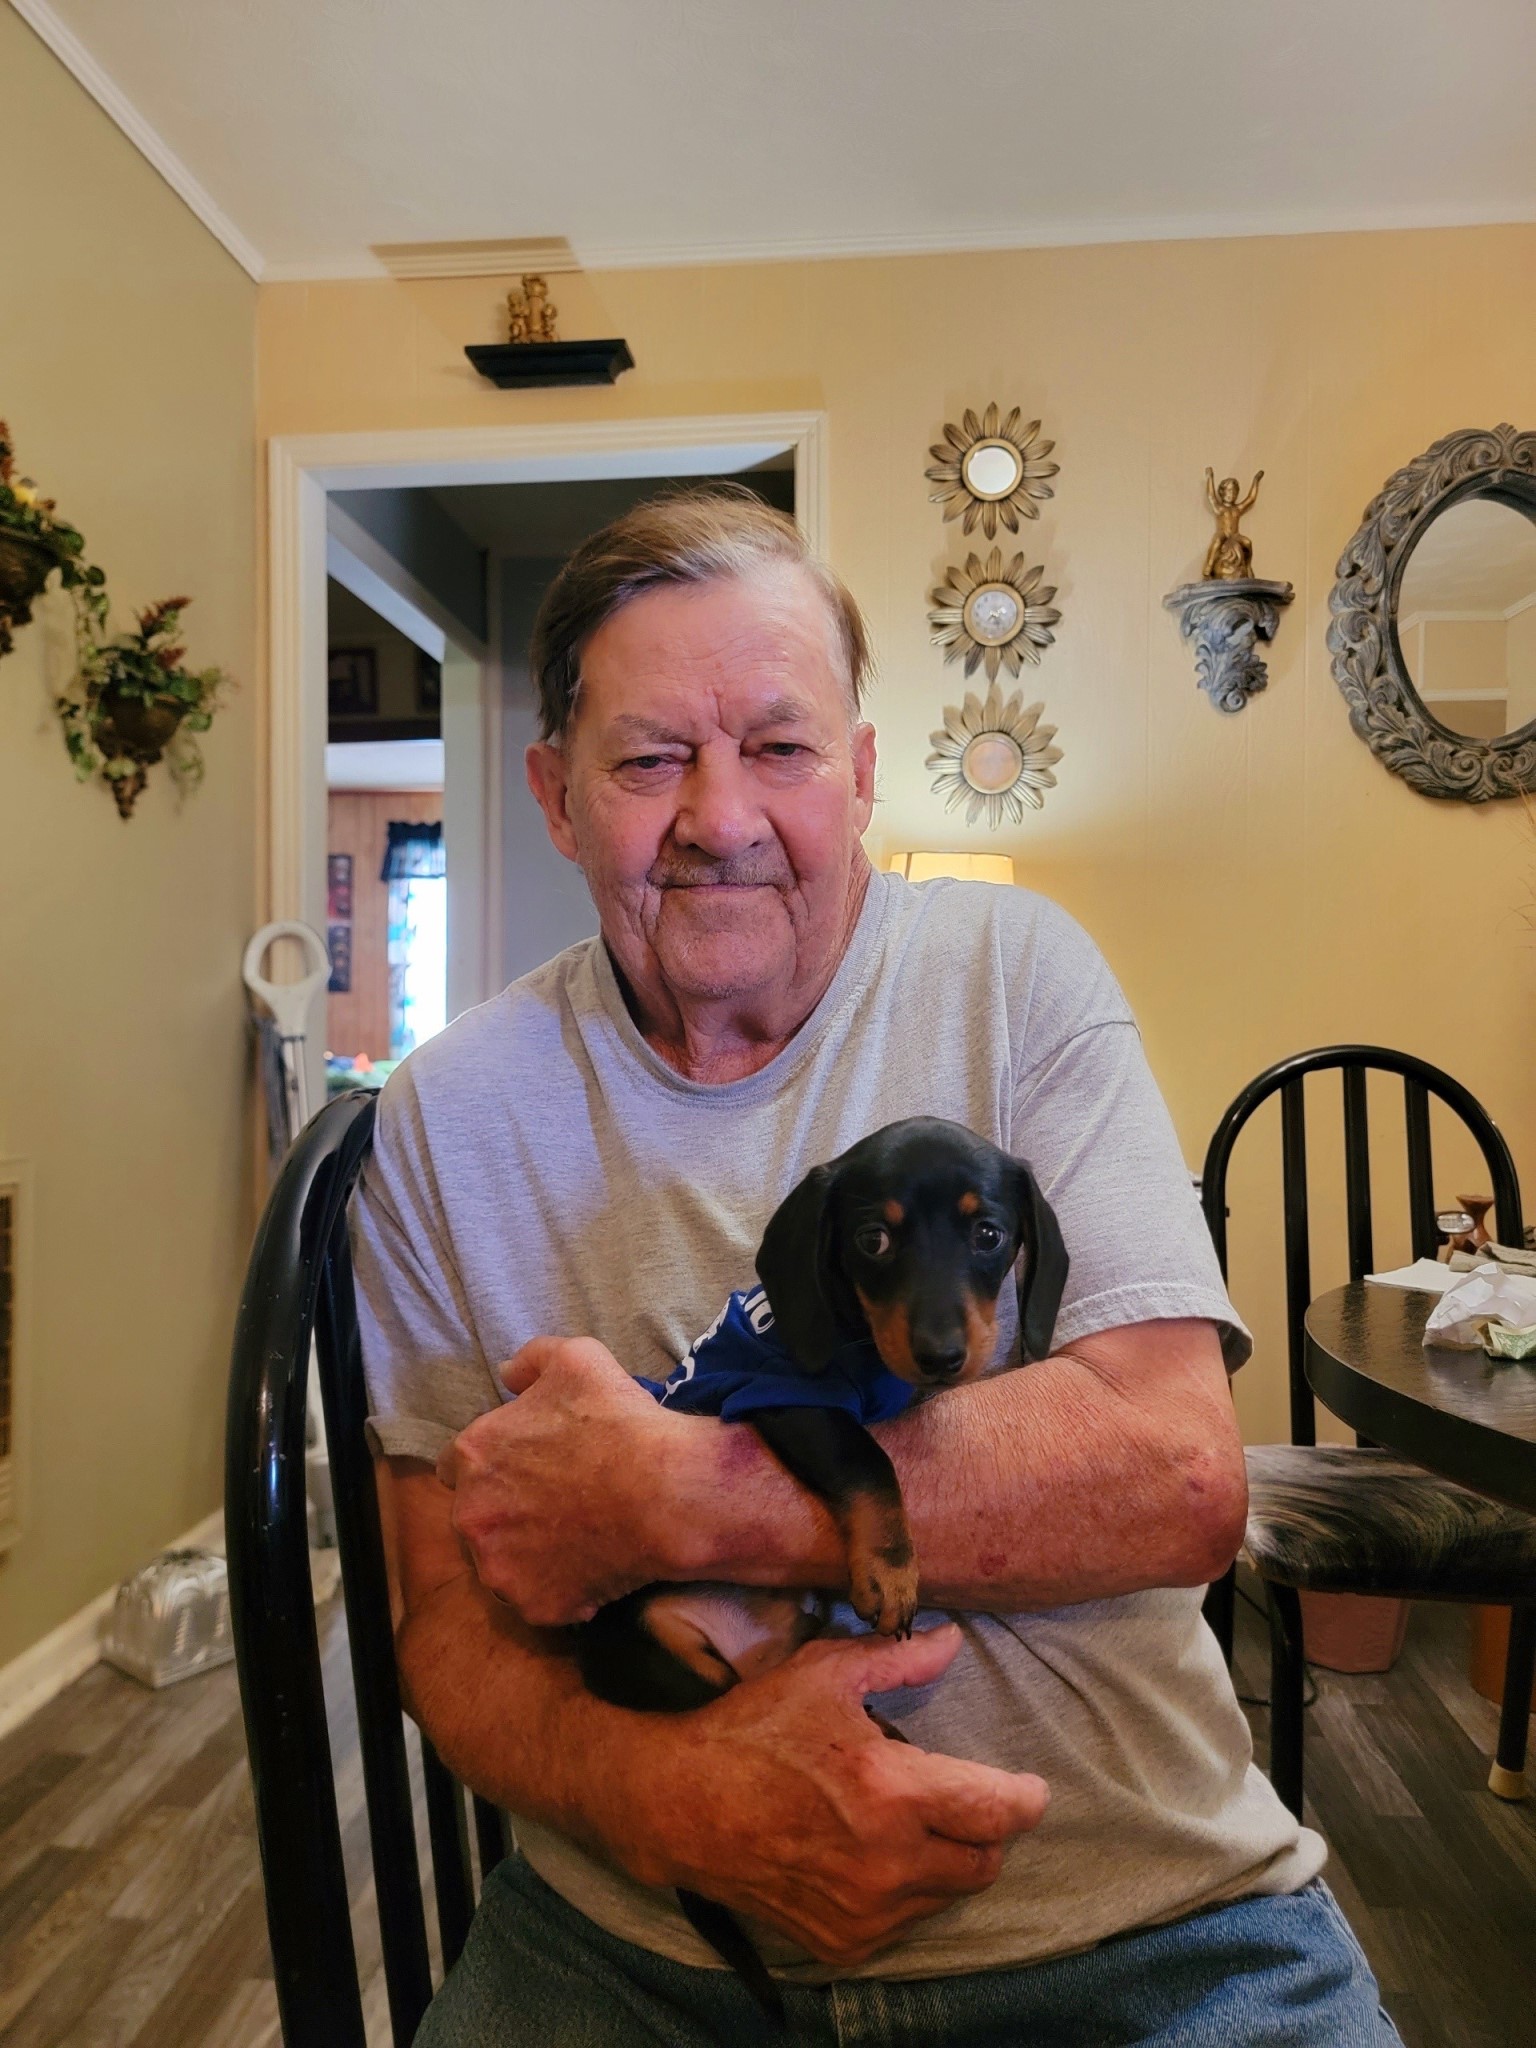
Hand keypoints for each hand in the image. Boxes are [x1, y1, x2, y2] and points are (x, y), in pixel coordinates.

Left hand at [437, 1337, 683, 1624]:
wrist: (665, 1492)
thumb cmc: (619, 1422)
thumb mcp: (576, 1359)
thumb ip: (530, 1360)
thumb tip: (506, 1373)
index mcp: (473, 1456)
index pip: (453, 1466)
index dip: (491, 1466)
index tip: (523, 1468)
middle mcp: (472, 1516)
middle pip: (477, 1518)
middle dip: (506, 1512)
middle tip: (557, 1503)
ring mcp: (499, 1567)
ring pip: (504, 1563)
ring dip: (529, 1554)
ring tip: (578, 1538)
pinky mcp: (533, 1606)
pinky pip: (541, 1600)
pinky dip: (562, 1589)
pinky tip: (595, 1567)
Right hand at [611, 1623, 1048, 1966]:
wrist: (680, 1805)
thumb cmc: (754, 1731)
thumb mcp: (823, 1675)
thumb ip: (899, 1659)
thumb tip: (953, 1641)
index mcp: (894, 1792)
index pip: (1000, 1812)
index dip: (1026, 1798)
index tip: (1029, 1788)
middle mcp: (889, 1863)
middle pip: (986, 1862)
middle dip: (987, 1830)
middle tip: (965, 1801)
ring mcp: (865, 1911)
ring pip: (947, 1895)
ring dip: (945, 1862)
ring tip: (908, 1823)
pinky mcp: (841, 1942)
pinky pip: (904, 1923)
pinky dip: (904, 1893)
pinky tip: (872, 1857)